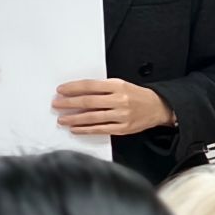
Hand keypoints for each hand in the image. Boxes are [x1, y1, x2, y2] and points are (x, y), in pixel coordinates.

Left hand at [54, 79, 173, 136]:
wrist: (157, 107)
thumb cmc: (136, 95)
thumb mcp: (120, 84)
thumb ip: (101, 88)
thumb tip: (77, 92)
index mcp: (117, 86)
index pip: (90, 86)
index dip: (73, 88)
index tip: (60, 90)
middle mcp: (119, 100)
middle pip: (89, 102)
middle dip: (69, 103)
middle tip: (57, 104)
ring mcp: (121, 116)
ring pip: (93, 117)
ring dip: (74, 119)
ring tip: (62, 119)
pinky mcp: (122, 128)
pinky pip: (100, 129)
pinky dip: (86, 130)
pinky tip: (75, 129)